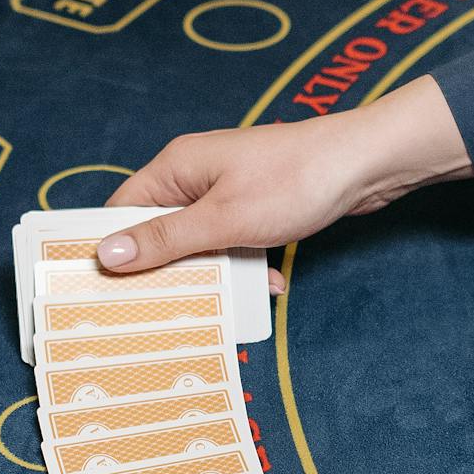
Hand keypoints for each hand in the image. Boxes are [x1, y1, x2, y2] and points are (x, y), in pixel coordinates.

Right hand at [96, 76, 473, 280]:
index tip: (108, 292)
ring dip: (218, 273)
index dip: (113, 250)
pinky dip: (249, 265)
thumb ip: (166, 240)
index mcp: (175, 169)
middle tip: (169, 309)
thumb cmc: (295, 181)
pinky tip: (272, 284)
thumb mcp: (223, 220)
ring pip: (203, 243)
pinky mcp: (258, 205)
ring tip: (228, 302)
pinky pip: (237, 242)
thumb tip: (107, 256)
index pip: (122, 211)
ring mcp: (229, 190)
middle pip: (161, 232)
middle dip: (169, 271)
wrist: (366, 163)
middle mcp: (196, 176)